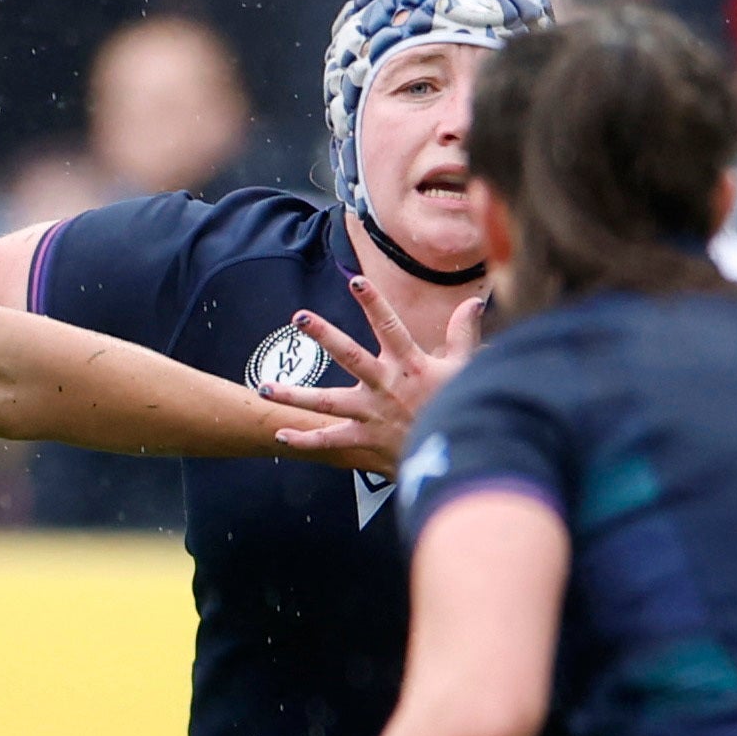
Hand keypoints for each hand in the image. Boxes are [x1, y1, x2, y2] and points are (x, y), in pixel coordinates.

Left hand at [263, 273, 479, 471]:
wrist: (458, 455)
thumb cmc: (459, 406)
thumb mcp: (465, 369)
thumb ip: (463, 334)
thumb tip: (473, 302)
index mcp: (410, 365)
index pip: (390, 326)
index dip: (374, 303)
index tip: (356, 281)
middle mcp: (385, 386)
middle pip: (349, 356)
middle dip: (324, 335)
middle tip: (299, 317)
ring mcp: (372, 414)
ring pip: (326, 402)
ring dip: (292, 396)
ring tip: (263, 388)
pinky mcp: (364, 439)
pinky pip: (330, 440)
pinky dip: (305, 439)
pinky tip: (279, 434)